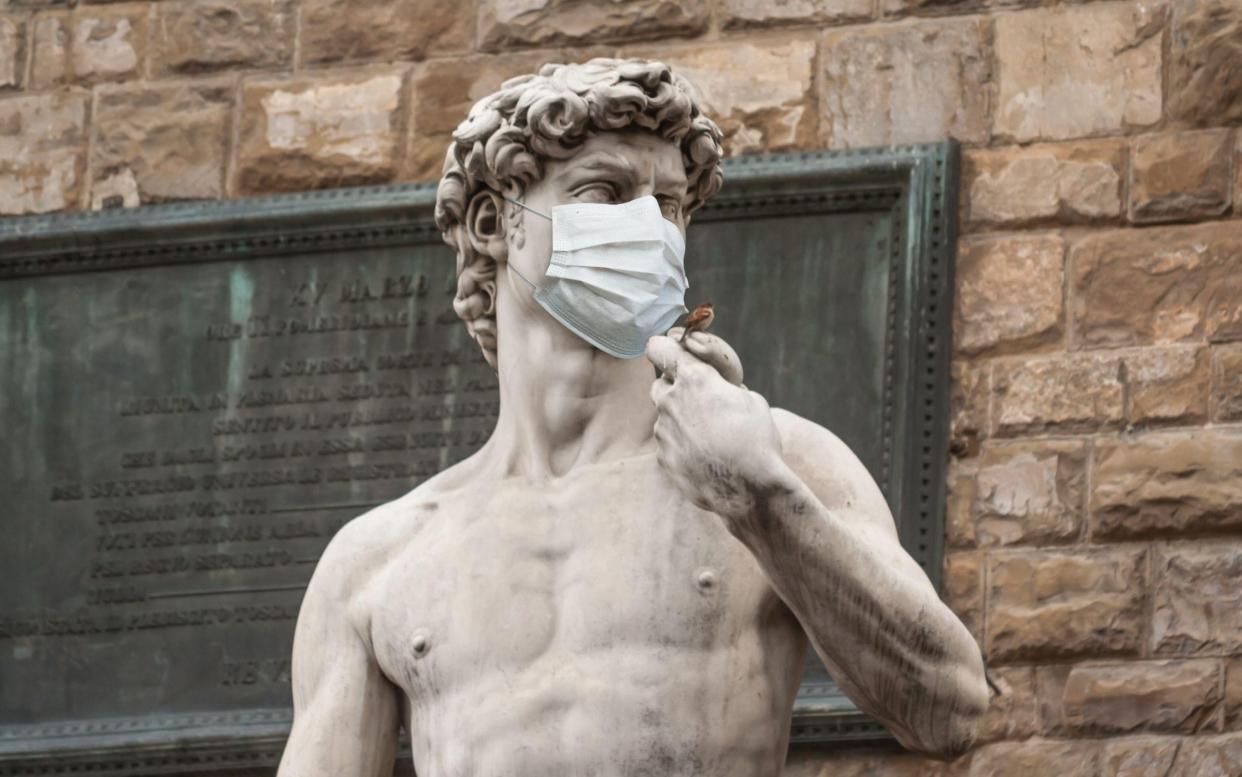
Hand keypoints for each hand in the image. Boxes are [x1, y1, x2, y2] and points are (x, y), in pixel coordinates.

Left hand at [646, 330, 785, 527]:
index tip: (670, 352)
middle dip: (675, 388)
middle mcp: (671, 402)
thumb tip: (717, 389)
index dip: (664, 348)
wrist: (749, 490)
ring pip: (664, 417)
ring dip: (680, 420)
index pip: (659, 348)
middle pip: (660, 384)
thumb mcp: (751, 400)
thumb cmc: (756, 440)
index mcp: (695, 379)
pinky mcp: (662, 458)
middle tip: (699, 400)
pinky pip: (668, 444)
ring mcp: (663, 432)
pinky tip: (705, 458)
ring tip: (711, 437)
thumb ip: (724, 388)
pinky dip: (682, 446)